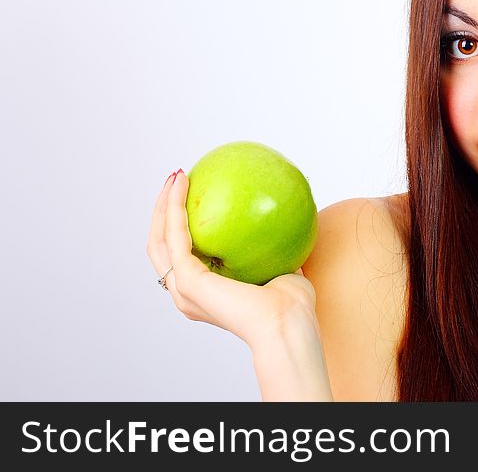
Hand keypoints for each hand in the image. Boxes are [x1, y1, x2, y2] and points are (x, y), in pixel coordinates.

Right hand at [146, 170, 319, 349]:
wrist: (289, 326)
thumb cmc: (293, 307)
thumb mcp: (283, 267)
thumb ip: (274, 248)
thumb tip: (281, 218)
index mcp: (205, 292)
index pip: (181, 255)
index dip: (179, 226)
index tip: (192, 194)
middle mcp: (187, 293)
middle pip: (160, 246)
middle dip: (163, 211)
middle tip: (176, 180)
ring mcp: (184, 289)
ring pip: (159, 240)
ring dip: (163, 206)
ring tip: (175, 177)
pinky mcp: (189, 281)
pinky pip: (175, 236)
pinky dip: (174, 207)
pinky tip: (183, 185)